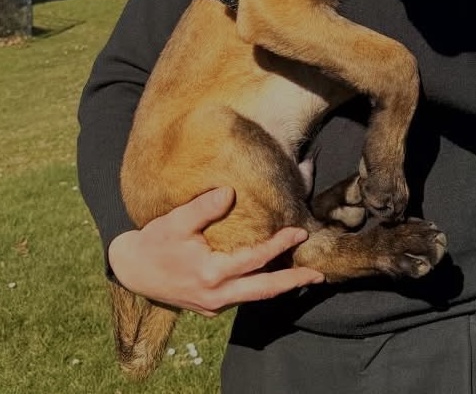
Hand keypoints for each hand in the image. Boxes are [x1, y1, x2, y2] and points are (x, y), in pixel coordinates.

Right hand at [108, 187, 323, 315]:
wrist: (131, 271)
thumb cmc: (154, 242)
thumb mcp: (176, 221)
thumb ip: (203, 207)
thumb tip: (229, 193)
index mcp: (210, 273)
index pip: (255, 260)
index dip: (279, 246)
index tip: (299, 233)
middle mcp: (216, 295)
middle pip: (264, 291)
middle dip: (293, 282)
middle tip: (318, 276)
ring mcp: (213, 305)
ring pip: (254, 297)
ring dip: (279, 286)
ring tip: (302, 276)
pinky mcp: (210, 307)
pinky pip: (242, 297)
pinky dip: (260, 288)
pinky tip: (271, 277)